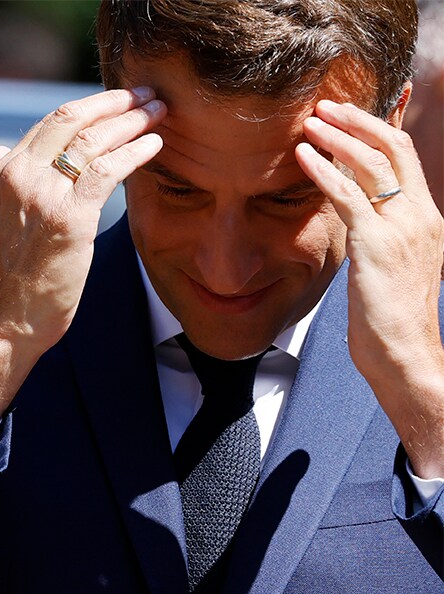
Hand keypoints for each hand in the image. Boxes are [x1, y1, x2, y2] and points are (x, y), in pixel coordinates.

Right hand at [0, 88, 165, 426]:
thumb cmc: (11, 276)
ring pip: (94, 140)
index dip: (91, 105)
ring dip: (132, 120)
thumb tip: (0, 149)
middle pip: (73, 119)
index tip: (120, 99)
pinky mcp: (70, 219)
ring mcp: (43, 195)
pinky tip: (155, 144)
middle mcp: (20, 175)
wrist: (6, 318)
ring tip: (160, 112)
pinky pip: (109, 170)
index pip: (52, 122)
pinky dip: (135, 151)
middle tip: (147, 93)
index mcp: (4, 172)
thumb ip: (2, 181)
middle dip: (115, 101)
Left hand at [296, 99, 443, 477]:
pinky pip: (348, 197)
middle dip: (359, 121)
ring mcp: (402, 229)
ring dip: (338, 138)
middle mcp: (420, 216)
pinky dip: (324, 172)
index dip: (381, 127)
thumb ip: (379, 233)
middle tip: (326, 104)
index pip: (406, 157)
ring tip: (310, 122)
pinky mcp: (376, 245)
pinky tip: (302, 157)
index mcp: (426, 218)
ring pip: (372, 165)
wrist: (406, 354)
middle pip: (394, 149)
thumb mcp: (391, 265)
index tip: (354, 109)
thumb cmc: (391, 317)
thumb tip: (357, 215)